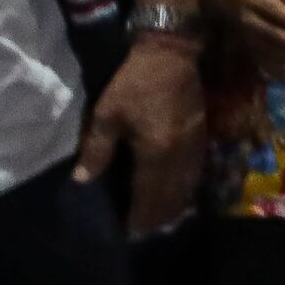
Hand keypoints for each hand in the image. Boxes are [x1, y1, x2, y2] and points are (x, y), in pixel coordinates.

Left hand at [77, 31, 205, 235]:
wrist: (171, 54)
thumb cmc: (135, 82)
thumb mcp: (107, 114)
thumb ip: (97, 150)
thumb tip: (82, 179)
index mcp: (156, 154)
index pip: (148, 197)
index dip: (138, 217)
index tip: (126, 231)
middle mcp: (180, 158)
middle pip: (171, 199)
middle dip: (157, 218)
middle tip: (141, 230)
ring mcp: (195, 150)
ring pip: (187, 190)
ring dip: (173, 208)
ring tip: (158, 219)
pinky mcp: (202, 140)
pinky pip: (195, 175)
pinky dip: (185, 191)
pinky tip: (177, 195)